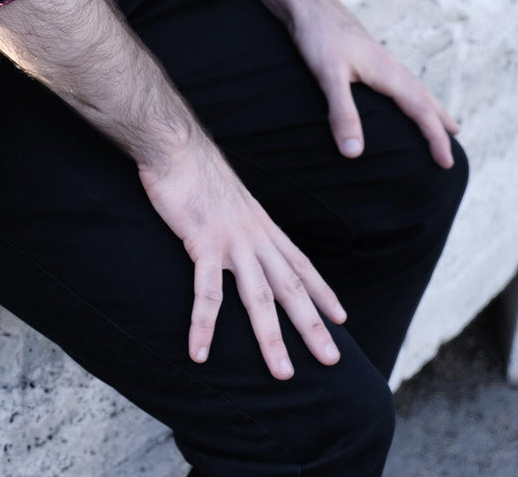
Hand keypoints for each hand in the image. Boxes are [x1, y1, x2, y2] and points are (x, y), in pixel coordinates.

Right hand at [140, 138, 347, 379]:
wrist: (175, 145)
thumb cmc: (194, 169)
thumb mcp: (226, 197)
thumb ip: (235, 219)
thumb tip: (232, 230)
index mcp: (262, 226)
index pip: (301, 265)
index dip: (323, 292)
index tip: (341, 317)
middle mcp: (256, 237)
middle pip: (291, 289)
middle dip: (313, 326)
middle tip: (332, 360)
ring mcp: (232, 242)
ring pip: (259, 298)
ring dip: (272, 338)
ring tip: (284, 373)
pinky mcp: (202, 243)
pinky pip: (206, 293)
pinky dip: (204, 325)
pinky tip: (199, 352)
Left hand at [290, 0, 459, 167]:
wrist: (308, 4)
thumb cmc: (318, 37)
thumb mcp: (328, 77)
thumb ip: (342, 113)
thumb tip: (354, 154)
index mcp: (389, 74)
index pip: (421, 112)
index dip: (434, 139)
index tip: (446, 164)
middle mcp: (391, 67)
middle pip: (426, 99)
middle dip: (440, 124)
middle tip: (454, 145)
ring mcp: (381, 61)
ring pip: (415, 88)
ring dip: (430, 107)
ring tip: (441, 122)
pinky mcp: (368, 57)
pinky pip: (400, 82)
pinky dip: (411, 95)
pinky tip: (400, 97)